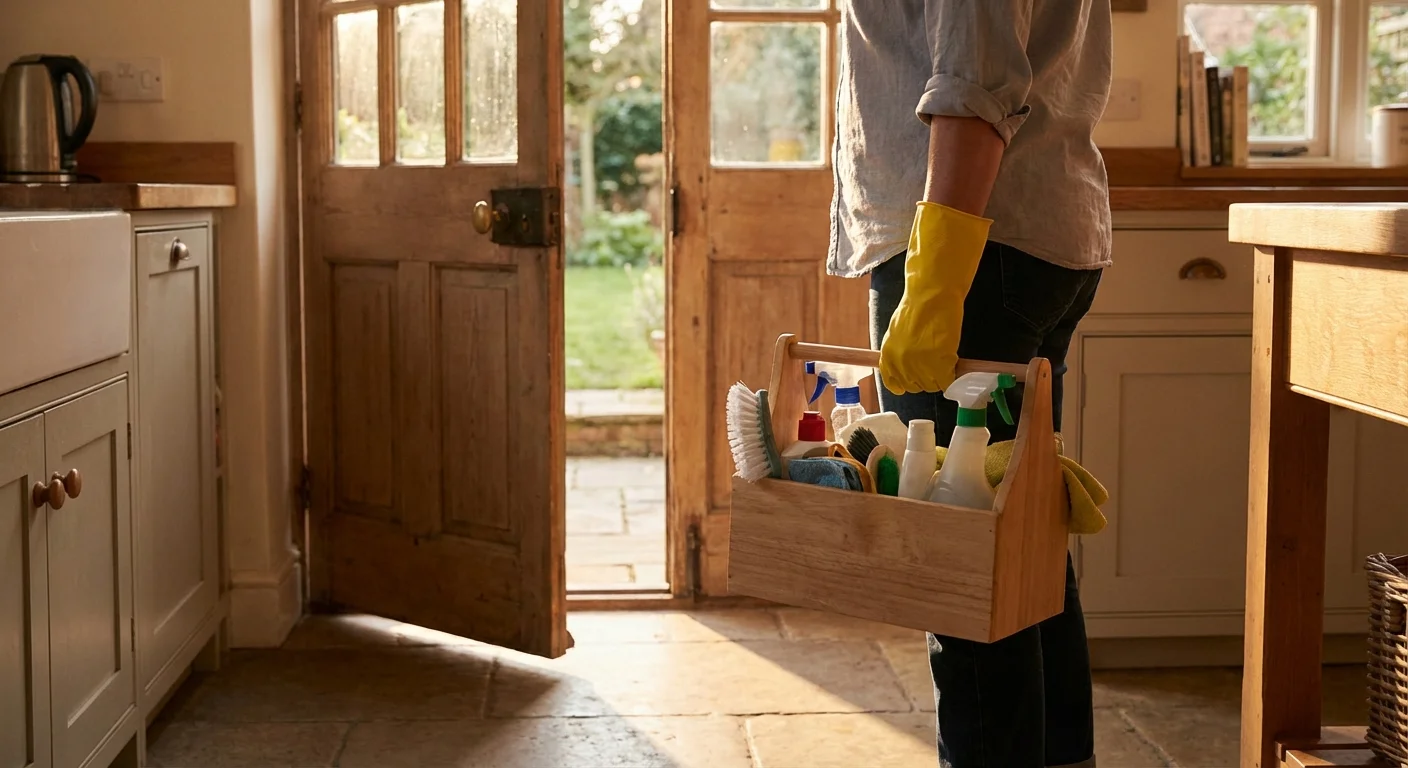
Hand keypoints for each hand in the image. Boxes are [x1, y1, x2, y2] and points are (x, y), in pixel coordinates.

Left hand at [879, 202, 991, 394]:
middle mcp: (901, 364)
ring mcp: (919, 365)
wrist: (931, 294)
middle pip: (916, 386)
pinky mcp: (939, 363)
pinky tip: (952, 359)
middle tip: (937, 363)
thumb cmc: (918, 307)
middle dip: (928, 377)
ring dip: (941, 375)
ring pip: (933, 385)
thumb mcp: (898, 334)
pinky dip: (952, 373)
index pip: (894, 384)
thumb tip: (907, 368)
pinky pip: (947, 380)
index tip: (917, 378)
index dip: (908, 382)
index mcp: (888, 356)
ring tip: (945, 357)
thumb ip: (900, 353)